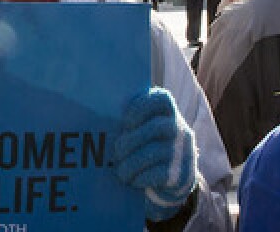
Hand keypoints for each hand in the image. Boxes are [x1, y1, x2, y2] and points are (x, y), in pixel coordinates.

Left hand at [111, 87, 197, 221]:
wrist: (175, 178)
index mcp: (168, 113)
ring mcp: (183, 152)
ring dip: (132, 163)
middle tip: (116, 152)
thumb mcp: (146, 129)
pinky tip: (133, 180)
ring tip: (120, 171)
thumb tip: (96, 121)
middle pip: (157, 127)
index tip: (125, 121)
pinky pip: (159, 174)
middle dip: (131, 140)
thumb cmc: (149, 147)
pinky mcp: (182, 174)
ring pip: (155, 152)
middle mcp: (180, 129)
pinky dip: (142, 178)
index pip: (161, 99)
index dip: (142, 107)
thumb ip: (131, 121)